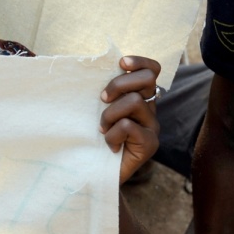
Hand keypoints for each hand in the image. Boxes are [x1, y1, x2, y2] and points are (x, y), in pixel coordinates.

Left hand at [99, 55, 160, 184]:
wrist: (90, 172)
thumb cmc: (87, 137)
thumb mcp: (90, 108)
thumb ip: (96, 89)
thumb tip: (81, 64)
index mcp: (138, 97)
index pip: (151, 70)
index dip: (139, 62)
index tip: (120, 63)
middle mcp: (149, 109)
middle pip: (147, 79)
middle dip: (119, 84)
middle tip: (101, 99)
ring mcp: (152, 126)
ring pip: (134, 102)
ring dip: (109, 114)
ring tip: (101, 129)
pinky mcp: (150, 144)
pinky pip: (129, 126)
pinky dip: (113, 134)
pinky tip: (109, 144)